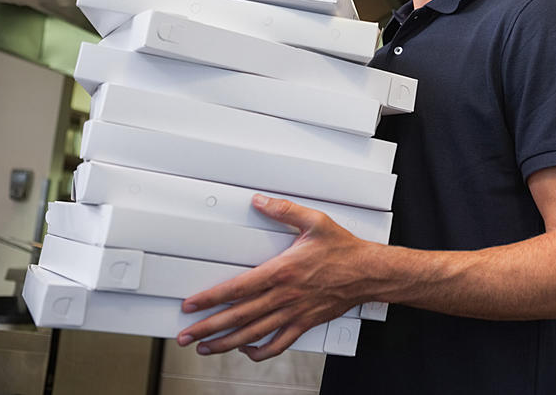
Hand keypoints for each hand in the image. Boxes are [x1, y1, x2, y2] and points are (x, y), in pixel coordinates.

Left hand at [176, 195, 372, 360]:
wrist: (369, 272)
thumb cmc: (344, 250)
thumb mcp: (314, 222)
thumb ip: (284, 210)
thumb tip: (261, 201)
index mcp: (282, 272)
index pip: (237, 289)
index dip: (210, 299)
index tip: (191, 305)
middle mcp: (284, 296)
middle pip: (238, 317)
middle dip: (208, 328)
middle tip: (186, 335)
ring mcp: (294, 313)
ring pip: (253, 335)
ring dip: (226, 344)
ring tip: (206, 348)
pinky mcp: (305, 323)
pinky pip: (279, 344)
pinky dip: (260, 352)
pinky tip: (247, 351)